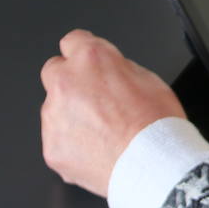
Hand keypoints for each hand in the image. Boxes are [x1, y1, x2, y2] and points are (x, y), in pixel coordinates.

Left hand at [40, 29, 185, 196]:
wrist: (153, 166)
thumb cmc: (157, 125)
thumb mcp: (150, 79)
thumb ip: (119, 68)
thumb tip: (109, 72)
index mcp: (91, 59)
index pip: (73, 41)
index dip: (85, 53)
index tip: (91, 65)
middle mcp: (65, 83)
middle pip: (54, 71)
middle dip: (70, 81)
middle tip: (95, 99)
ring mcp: (54, 117)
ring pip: (54, 109)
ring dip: (71, 115)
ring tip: (103, 133)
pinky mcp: (52, 147)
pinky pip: (58, 140)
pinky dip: (72, 144)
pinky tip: (97, 151)